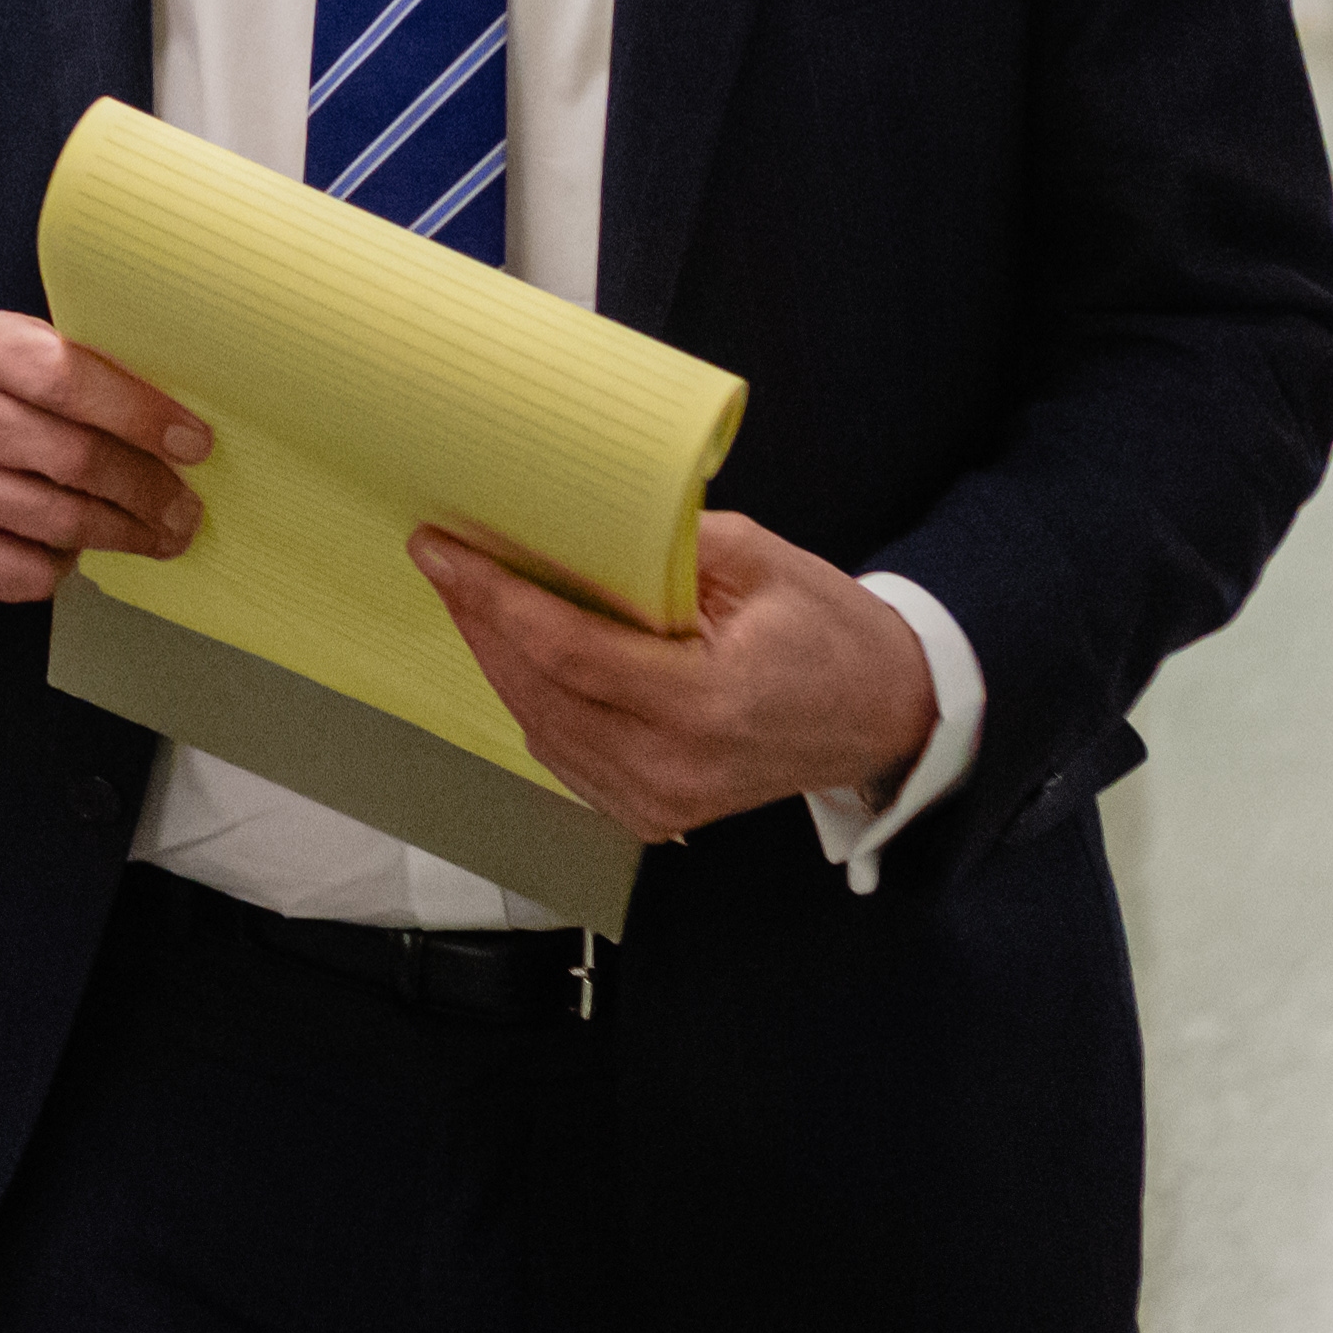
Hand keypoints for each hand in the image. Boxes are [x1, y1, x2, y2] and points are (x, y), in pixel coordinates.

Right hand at [0, 312, 206, 604]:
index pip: (68, 380)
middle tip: (185, 508)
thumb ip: (100, 374)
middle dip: (146, 488)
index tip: (194, 443)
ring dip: (123, 533)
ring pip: (57, 521)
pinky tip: (78, 549)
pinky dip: (66, 565)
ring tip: (157, 534)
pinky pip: (24, 571)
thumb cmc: (5, 396)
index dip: (140, 415)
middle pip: (72, 459)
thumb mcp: (40, 354)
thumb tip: (185, 429)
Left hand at [405, 508, 933, 844]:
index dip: (495, 599)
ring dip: (498, 662)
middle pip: (540, 693)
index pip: (568, 651)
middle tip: (443, 561)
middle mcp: (672, 766)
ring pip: (542, 729)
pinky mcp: (654, 815)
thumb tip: (576, 518)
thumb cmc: (835, 634)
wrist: (889, 717)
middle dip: (481, 622)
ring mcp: (660, 803)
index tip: (443, 550)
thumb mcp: (765, 562)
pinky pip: (566, 757)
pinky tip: (516, 654)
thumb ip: (669, 544)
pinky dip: (534, 702)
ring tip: (470, 597)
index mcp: (705, 703)